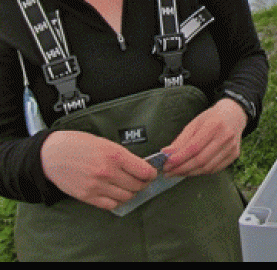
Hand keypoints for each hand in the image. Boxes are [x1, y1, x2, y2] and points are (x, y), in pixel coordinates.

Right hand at [40, 130, 157, 209]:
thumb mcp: (106, 143)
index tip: (151, 174)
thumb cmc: (80, 144)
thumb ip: (123, 156)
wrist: (52, 154)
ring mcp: (97, 186)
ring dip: (131, 193)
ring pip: (126, 197)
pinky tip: (115, 194)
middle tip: (141, 181)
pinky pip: (111, 205)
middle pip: (137, 186)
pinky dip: (117, 201)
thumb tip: (141, 167)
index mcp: (115, 155)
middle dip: (143, 184)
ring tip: (128, 187)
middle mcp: (108, 172)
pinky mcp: (87, 197)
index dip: (151, 174)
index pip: (144, 171)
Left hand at [161, 98, 247, 177]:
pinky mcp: (234, 155)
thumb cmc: (212, 118)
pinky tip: (191, 170)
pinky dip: (201, 172)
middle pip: (201, 160)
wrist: (234, 115)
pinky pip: (215, 169)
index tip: (166, 164)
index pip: (194, 147)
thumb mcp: (195, 123)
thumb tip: (166, 153)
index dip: (179, 158)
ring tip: (177, 172)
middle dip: (182, 168)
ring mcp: (232, 147)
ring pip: (207, 167)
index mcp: (214, 125)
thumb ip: (181, 140)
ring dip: (190, 172)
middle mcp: (226, 137)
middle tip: (168, 172)